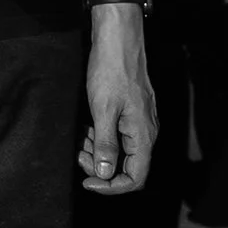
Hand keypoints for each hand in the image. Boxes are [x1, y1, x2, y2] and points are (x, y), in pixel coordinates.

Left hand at [78, 3, 156, 195]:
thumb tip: (105, 174)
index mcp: (143, 135)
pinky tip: (89, 129)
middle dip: (102, 168)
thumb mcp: (102, 110)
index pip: (135, 178)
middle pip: (128, 167)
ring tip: (83, 141)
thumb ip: (106, 145)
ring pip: (122, 152)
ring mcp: (140, 122)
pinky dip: (102, 138)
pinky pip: (120, 136)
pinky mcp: (132, 113)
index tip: (88, 181)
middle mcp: (146, 132)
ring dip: (100, 153)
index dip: (111, 186)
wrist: (118, 40)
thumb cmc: (111, 71)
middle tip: (81, 155)